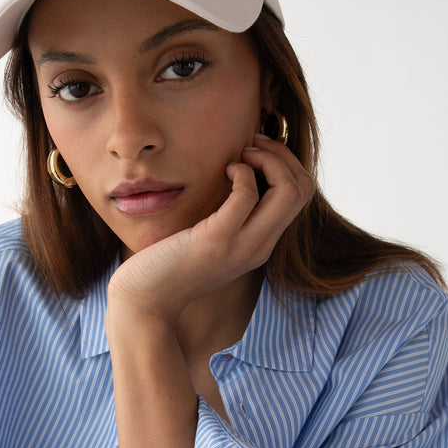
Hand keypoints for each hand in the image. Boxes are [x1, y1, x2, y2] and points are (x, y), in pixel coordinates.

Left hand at [107, 134, 313, 321]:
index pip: (301, 196)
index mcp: (261, 244)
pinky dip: (241, 172)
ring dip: (269, 159)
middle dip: (282, 156)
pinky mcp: (216, 240)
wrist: (146, 301)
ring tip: (242, 156)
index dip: (286, 165)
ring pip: (288, 191)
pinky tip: (224, 170)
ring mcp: (242, 245)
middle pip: (302, 189)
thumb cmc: (168, 264)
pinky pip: (247, 195)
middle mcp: (260, 246)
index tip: (256, 153)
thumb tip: (236, 176)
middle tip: (252, 147)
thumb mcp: (209, 238)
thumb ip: (228, 216)